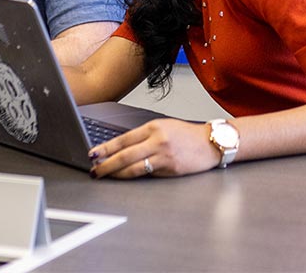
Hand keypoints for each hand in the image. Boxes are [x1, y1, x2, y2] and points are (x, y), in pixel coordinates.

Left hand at [87, 119, 221, 178]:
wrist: (211, 143)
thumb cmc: (187, 135)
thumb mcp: (164, 127)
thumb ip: (144, 136)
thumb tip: (121, 148)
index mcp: (154, 127)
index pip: (123, 139)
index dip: (106, 148)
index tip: (93, 154)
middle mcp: (158, 141)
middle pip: (125, 155)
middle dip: (106, 164)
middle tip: (94, 170)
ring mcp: (164, 156)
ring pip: (134, 168)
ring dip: (116, 173)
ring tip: (105, 176)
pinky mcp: (170, 169)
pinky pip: (148, 174)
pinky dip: (134, 177)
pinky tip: (125, 178)